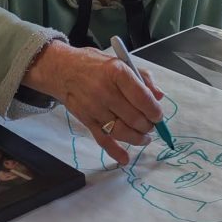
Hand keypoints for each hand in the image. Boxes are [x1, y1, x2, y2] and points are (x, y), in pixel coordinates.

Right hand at [25, 42, 163, 165]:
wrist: (63, 70)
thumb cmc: (94, 66)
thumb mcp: (121, 63)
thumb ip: (144, 78)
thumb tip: (159, 96)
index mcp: (117, 73)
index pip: (143, 98)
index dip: (155, 111)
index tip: (158, 115)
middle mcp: (105, 91)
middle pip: (134, 118)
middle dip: (147, 126)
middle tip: (150, 125)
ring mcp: (94, 108)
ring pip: (122, 131)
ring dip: (137, 138)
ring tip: (144, 138)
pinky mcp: (87, 120)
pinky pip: (103, 140)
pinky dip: (115, 151)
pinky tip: (124, 158)